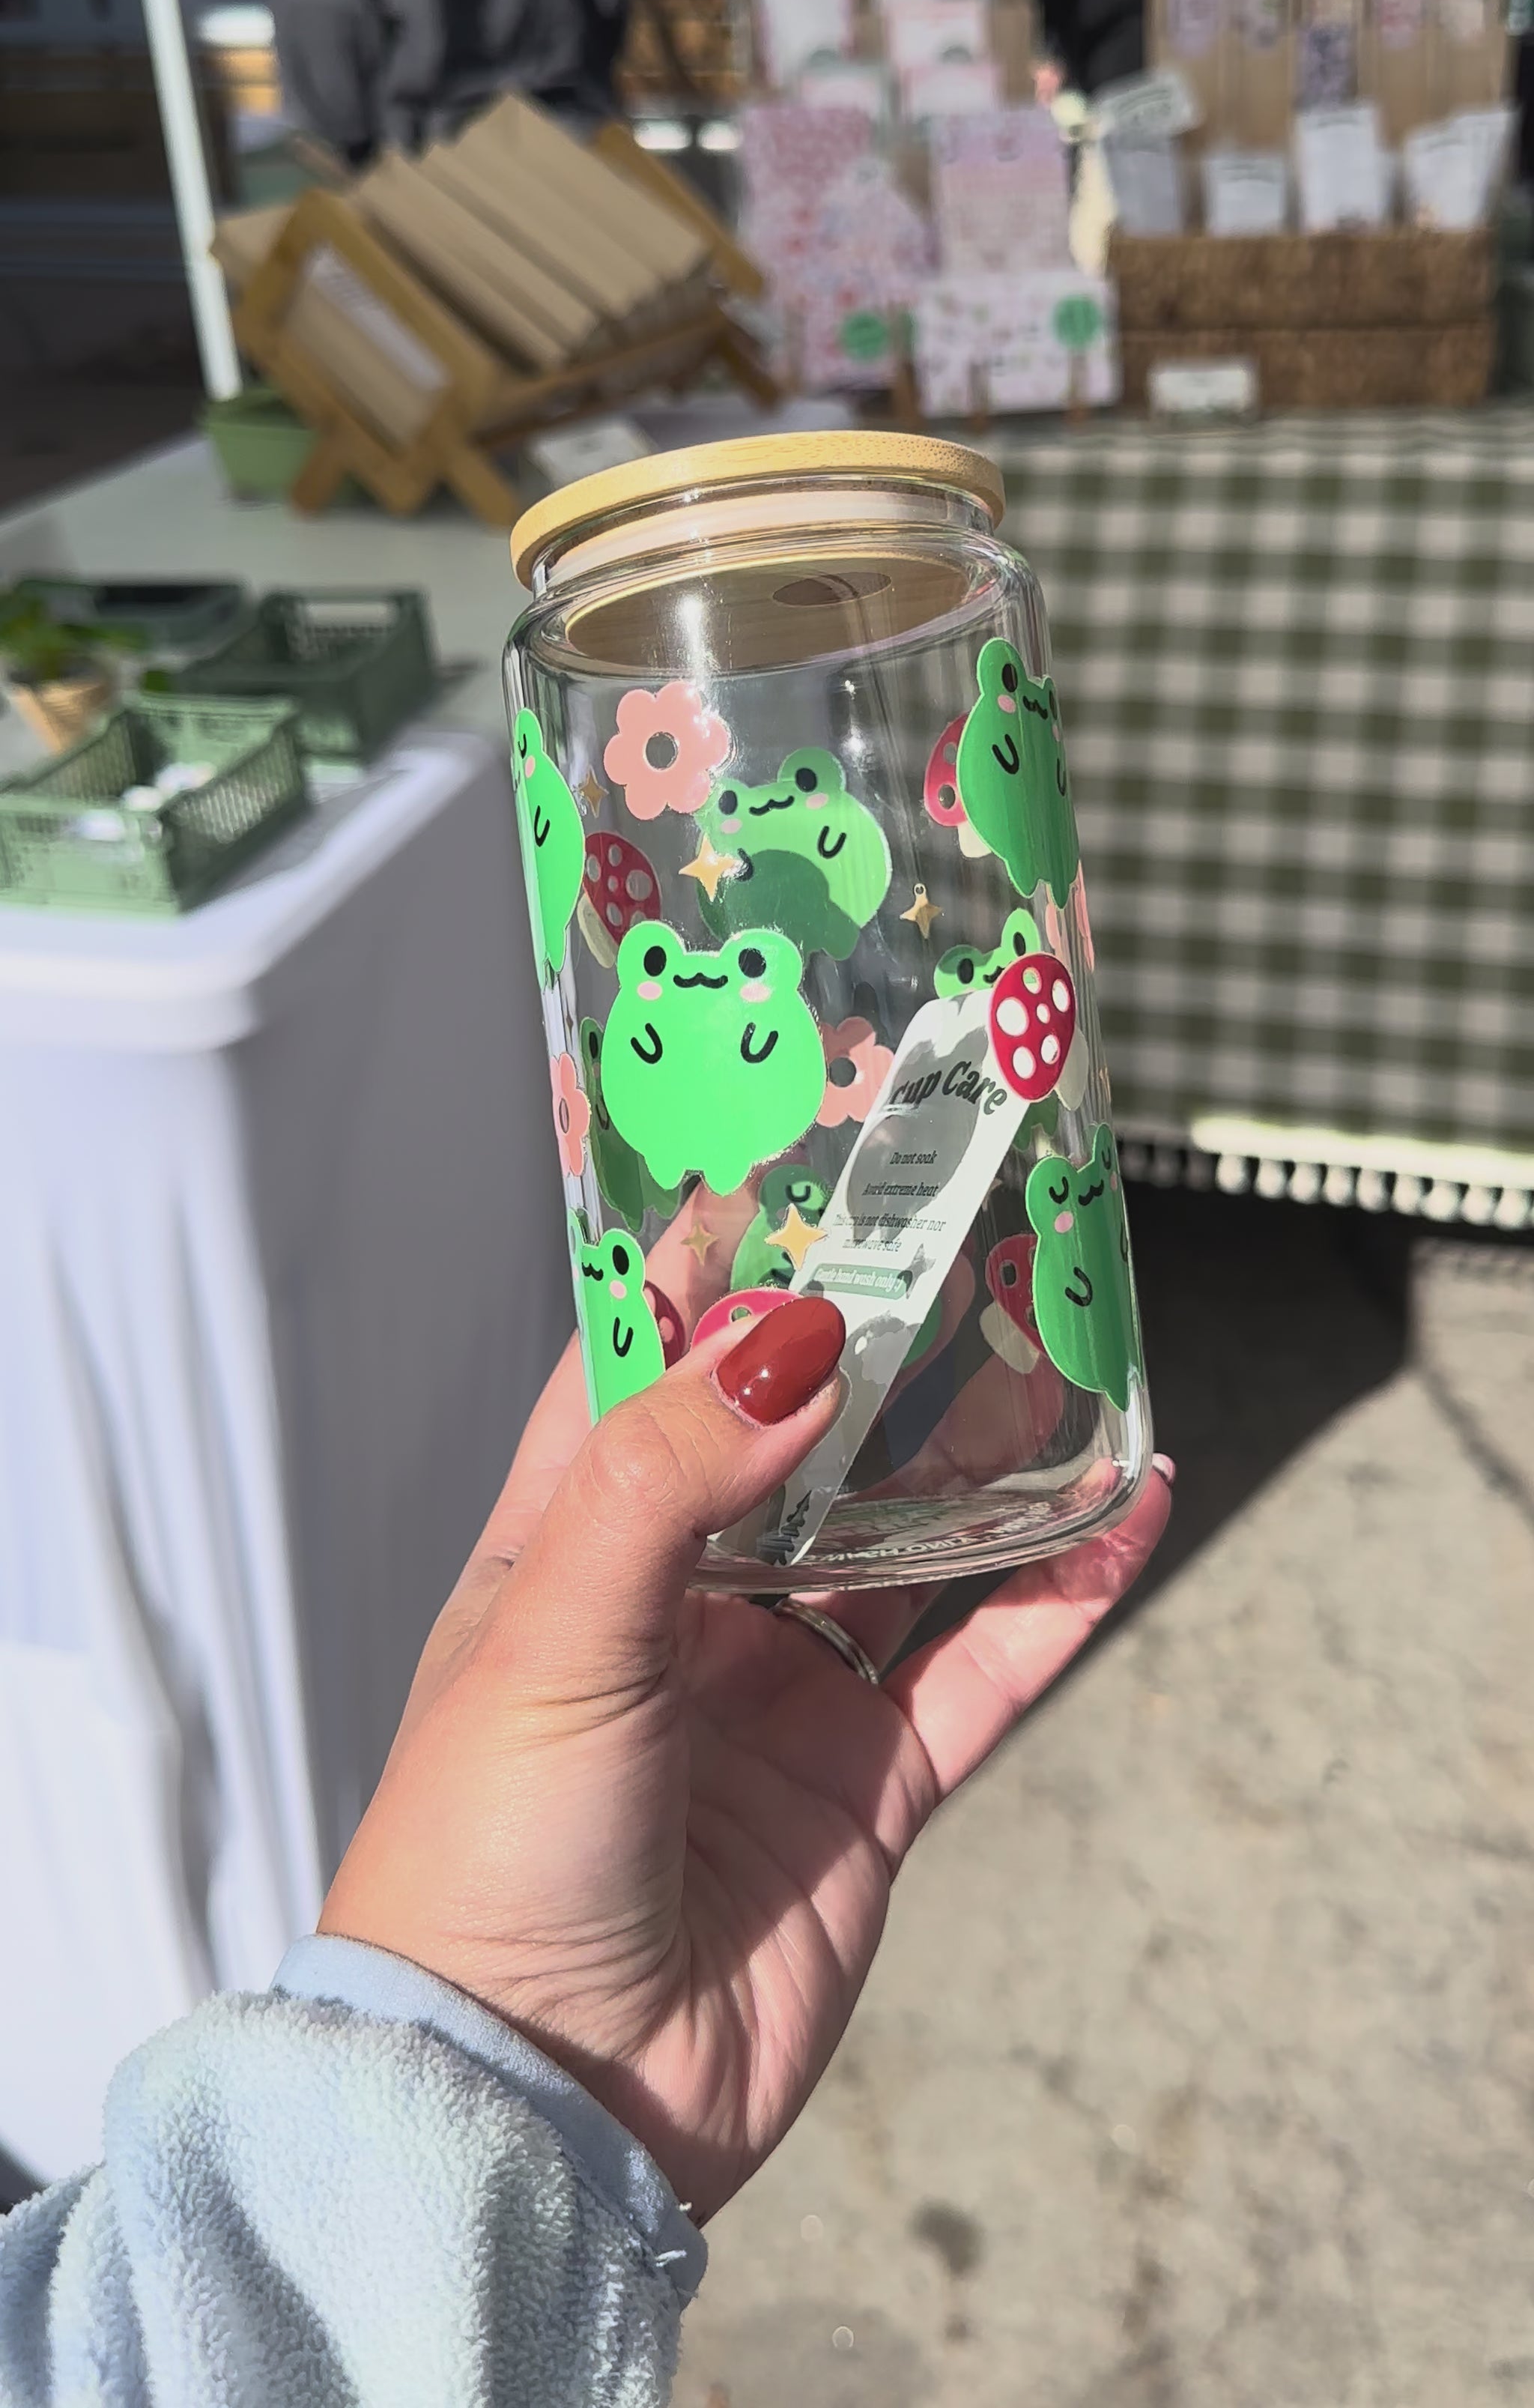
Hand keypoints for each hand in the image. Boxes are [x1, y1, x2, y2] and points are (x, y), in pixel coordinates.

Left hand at [320, 1255, 1169, 2221]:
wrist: (539, 2104)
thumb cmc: (486, 1853)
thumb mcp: (553, 1631)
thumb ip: (667, 1474)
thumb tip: (796, 1337)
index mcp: (569, 1545)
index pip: (642, 1368)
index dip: (714, 1271)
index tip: (800, 1167)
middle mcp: (681, 1604)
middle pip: (802, 1440)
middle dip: (880, 1347)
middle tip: (972, 1237)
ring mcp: (780, 1692)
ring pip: (908, 1542)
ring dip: (986, 1456)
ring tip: (1072, 1350)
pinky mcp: (865, 1789)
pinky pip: (980, 1668)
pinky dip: (1057, 1594)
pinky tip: (1127, 1512)